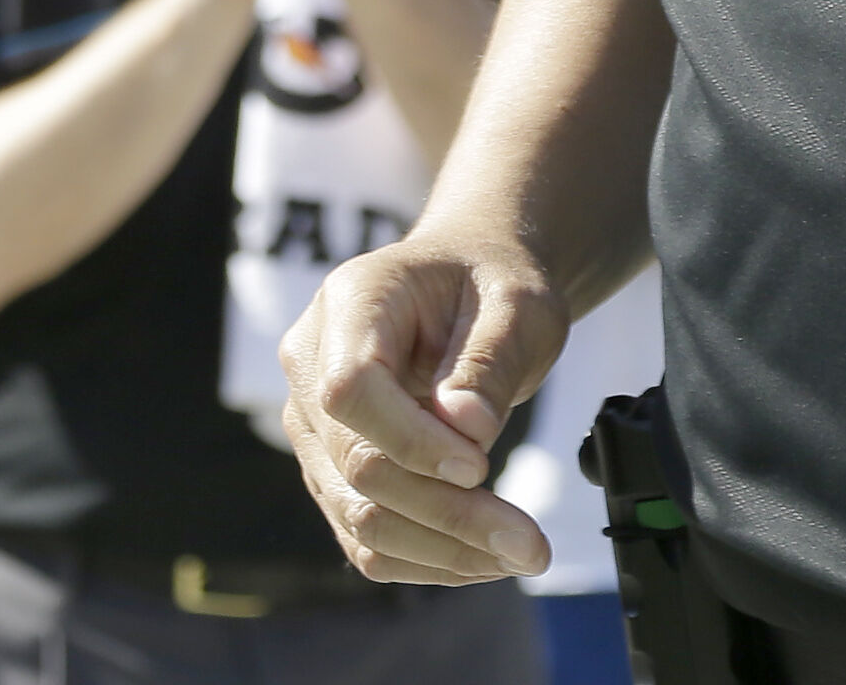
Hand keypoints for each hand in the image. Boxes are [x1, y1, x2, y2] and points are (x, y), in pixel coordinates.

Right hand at [279, 226, 563, 585]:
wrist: (469, 288)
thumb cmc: (491, 286)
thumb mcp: (516, 304)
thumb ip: (488, 361)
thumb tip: (467, 427)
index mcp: (349, 303)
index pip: (351, 389)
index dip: (411, 440)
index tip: (481, 467)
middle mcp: (311, 364)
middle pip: (356, 462)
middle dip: (448, 515)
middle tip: (533, 544)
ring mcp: (314, 423)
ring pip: (358, 514)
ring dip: (443, 550)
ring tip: (522, 554)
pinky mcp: (330, 469)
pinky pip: (365, 536)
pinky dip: (427, 559)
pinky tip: (485, 555)